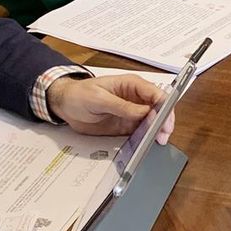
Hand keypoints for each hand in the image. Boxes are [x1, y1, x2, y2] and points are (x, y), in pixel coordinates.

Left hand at [47, 74, 175, 143]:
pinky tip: (147, 145)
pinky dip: (145, 138)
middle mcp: (135, 98)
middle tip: (163, 136)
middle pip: (158, 108)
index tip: (165, 120)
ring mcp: (132, 113)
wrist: (65, 105)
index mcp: (131, 85)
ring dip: (156, 131)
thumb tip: (144, 112)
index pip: (155, 93)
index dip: (164, 106)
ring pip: (152, 122)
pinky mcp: (126, 126)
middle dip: (163, 121)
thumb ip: (122, 106)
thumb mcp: (99, 98)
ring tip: (158, 142)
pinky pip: (140, 132)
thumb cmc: (79, 94)